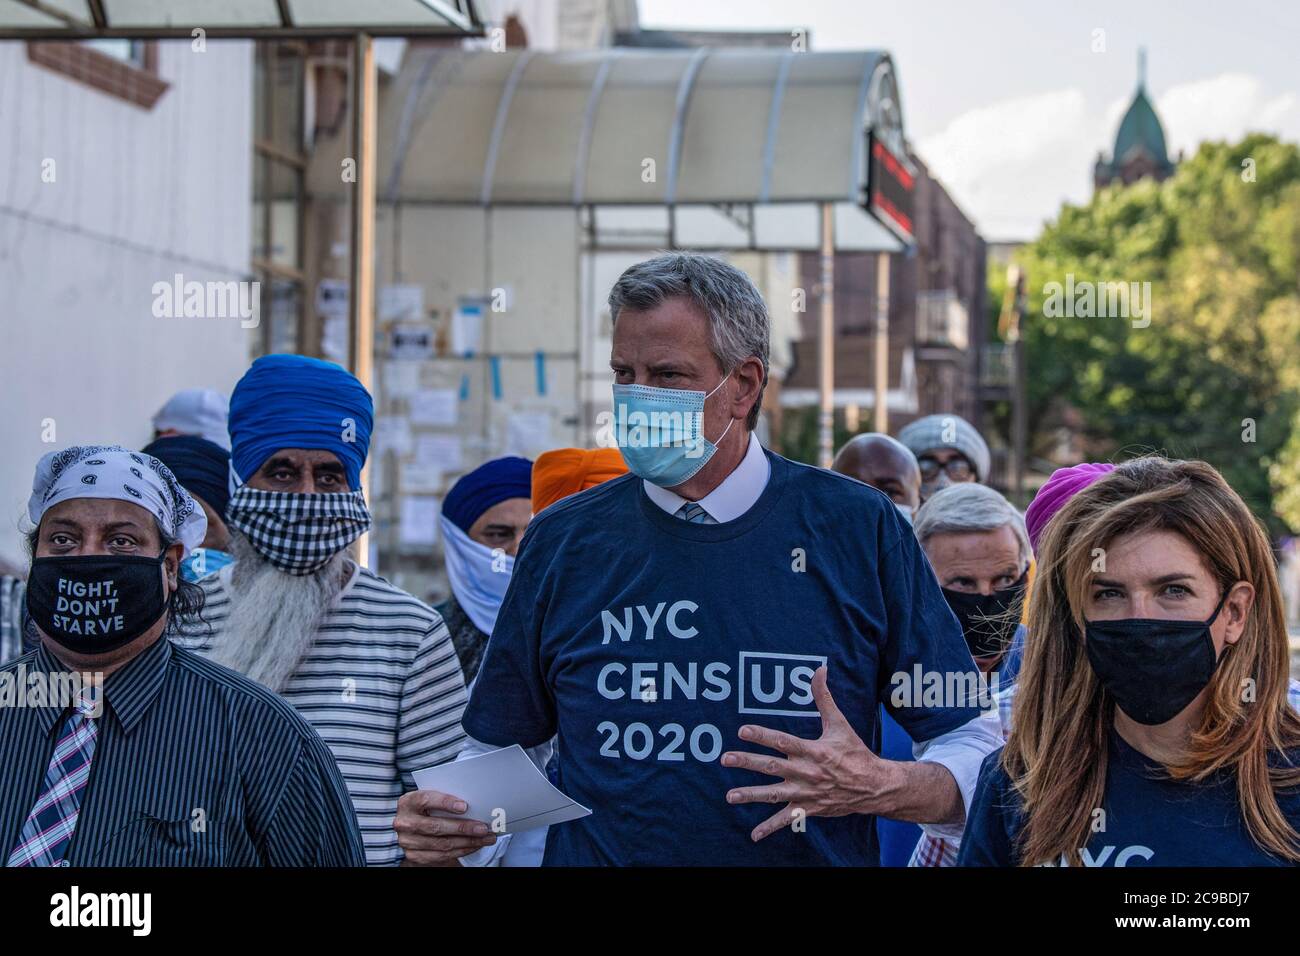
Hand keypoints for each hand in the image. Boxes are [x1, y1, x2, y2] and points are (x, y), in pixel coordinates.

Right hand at [394, 789, 496, 864]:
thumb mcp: (432, 798)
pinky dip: (461, 851)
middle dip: (463, 828)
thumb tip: (476, 802)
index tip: (465, 806)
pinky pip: (442, 856)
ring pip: (442, 844)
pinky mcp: (414, 855)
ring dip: (468, 842)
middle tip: (483, 828)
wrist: (414, 825)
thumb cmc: (428, 807)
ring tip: (486, 838)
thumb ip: (446, 798)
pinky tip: (474, 845)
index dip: (445, 803)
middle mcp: (404, 822)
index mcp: (408, 802)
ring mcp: (407, 841)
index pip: (426, 800)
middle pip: (436, 827)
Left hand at [722, 666, 899, 841]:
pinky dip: (770, 828)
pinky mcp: (808, 809)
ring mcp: (806, 793)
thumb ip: (824, 697)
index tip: (742, 730)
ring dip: (751, 795)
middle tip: (725, 758)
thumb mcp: (839, 723)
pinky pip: (787, 820)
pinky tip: (754, 835)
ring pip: (774, 795)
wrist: (873, 786)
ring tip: (730, 796)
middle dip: (748, 762)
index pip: (783, 741)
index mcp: (813, 750)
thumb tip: (819, 669)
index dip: (763, 735)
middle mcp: (807, 772)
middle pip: (772, 767)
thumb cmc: (854, 752)